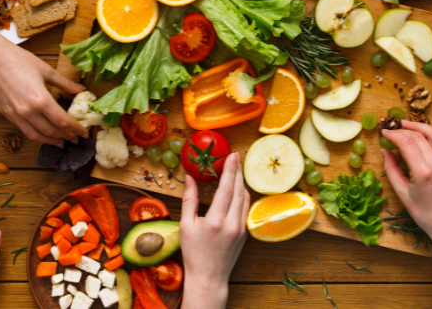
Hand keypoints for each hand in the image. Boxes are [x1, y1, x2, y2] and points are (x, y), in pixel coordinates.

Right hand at [0, 42, 88, 145]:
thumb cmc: (19, 60)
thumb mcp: (46, 70)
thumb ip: (64, 83)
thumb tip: (80, 90)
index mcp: (41, 100)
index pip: (63, 122)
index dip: (76, 129)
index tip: (84, 133)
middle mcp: (28, 111)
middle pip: (51, 131)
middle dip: (66, 137)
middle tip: (76, 139)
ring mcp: (15, 114)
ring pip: (36, 135)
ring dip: (51, 141)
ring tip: (61, 142)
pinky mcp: (6, 114)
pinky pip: (24, 130)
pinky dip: (36, 135)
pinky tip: (43, 134)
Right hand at [180, 153, 249, 308]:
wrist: (209, 277)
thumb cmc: (194, 252)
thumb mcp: (186, 225)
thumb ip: (189, 200)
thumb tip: (189, 178)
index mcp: (216, 220)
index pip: (226, 188)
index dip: (230, 170)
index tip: (232, 155)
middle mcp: (232, 223)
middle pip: (238, 189)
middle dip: (237, 171)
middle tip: (236, 156)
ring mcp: (241, 228)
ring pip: (245, 198)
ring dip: (241, 182)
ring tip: (236, 169)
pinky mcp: (245, 232)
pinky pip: (246, 208)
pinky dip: (242, 195)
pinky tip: (238, 188)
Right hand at [381, 121, 431, 244]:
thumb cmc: (424, 212)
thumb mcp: (401, 192)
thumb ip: (391, 168)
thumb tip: (385, 150)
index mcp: (423, 172)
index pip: (406, 142)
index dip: (393, 134)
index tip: (384, 133)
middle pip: (419, 135)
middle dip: (403, 129)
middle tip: (393, 129)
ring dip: (420, 125)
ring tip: (408, 125)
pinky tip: (429, 130)